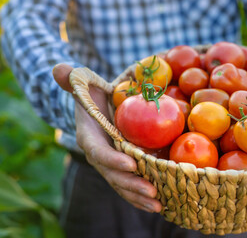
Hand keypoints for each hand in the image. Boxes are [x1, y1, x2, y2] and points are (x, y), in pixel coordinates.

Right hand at [53, 64, 161, 212]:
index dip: (111, 159)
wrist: (97, 110)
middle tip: (151, 191)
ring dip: (138, 196)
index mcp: (89, 136)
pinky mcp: (122, 167)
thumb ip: (72, 79)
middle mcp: (98, 154)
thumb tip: (59, 69)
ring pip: (122, 184)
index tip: (130, 164)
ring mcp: (110, 163)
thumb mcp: (83, 84)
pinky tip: (159, 203)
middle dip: (130, 184)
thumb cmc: (92, 96)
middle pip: (113, 174)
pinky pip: (130, 184)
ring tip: (158, 204)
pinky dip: (141, 196)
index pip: (98, 151)